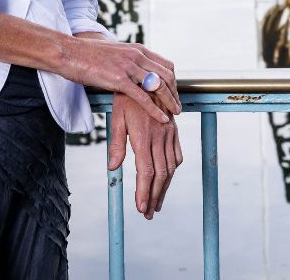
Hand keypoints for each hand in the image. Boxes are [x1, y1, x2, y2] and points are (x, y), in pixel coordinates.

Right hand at [64, 35, 180, 123]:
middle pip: (167, 75)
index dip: (173, 81)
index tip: (175, 93)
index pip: (166, 65)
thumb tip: (135, 69)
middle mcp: (137, 56)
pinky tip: (162, 118)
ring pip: (159, 85)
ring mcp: (129, 67)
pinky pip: (143, 97)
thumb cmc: (88, 55)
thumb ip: (129, 60)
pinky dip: (155, 109)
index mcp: (138, 49)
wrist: (69, 52)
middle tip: (178, 106)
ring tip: (175, 113)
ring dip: (170, 101)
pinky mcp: (119, 79)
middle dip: (175, 93)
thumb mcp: (116, 53)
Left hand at [108, 94, 182, 218]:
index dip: (144, 192)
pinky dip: (174, 169)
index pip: (146, 171)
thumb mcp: (117, 118)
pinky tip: (167, 178)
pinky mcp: (174, 130)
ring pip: (171, 166)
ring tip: (157, 202)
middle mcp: (160, 137)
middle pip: (160, 174)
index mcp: (144, 136)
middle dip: (154, 196)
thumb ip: (116, 144)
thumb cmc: (126, 97)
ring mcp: (169, 134)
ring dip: (165, 187)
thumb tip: (112, 168)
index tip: (141, 209)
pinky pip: (177, 154)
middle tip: (149, 214)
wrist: (146, 76)